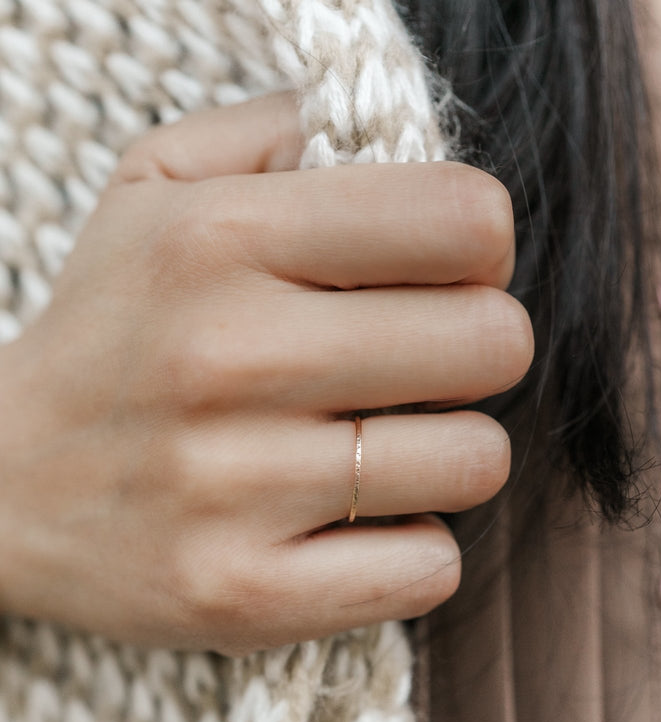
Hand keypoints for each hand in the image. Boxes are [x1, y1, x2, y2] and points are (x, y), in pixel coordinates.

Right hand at [0, 92, 531, 653]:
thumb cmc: (106, 333)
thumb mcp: (151, 190)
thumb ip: (267, 130)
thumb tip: (373, 125)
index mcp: (221, 239)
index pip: (462, 221)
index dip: (483, 249)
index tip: (446, 277)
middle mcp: (229, 357)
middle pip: (493, 344)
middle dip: (477, 352)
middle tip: (422, 369)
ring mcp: (235, 490)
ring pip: (475, 461)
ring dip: (450, 454)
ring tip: (383, 450)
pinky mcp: (244, 597)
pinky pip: (428, 569)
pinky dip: (414, 548)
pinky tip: (359, 525)